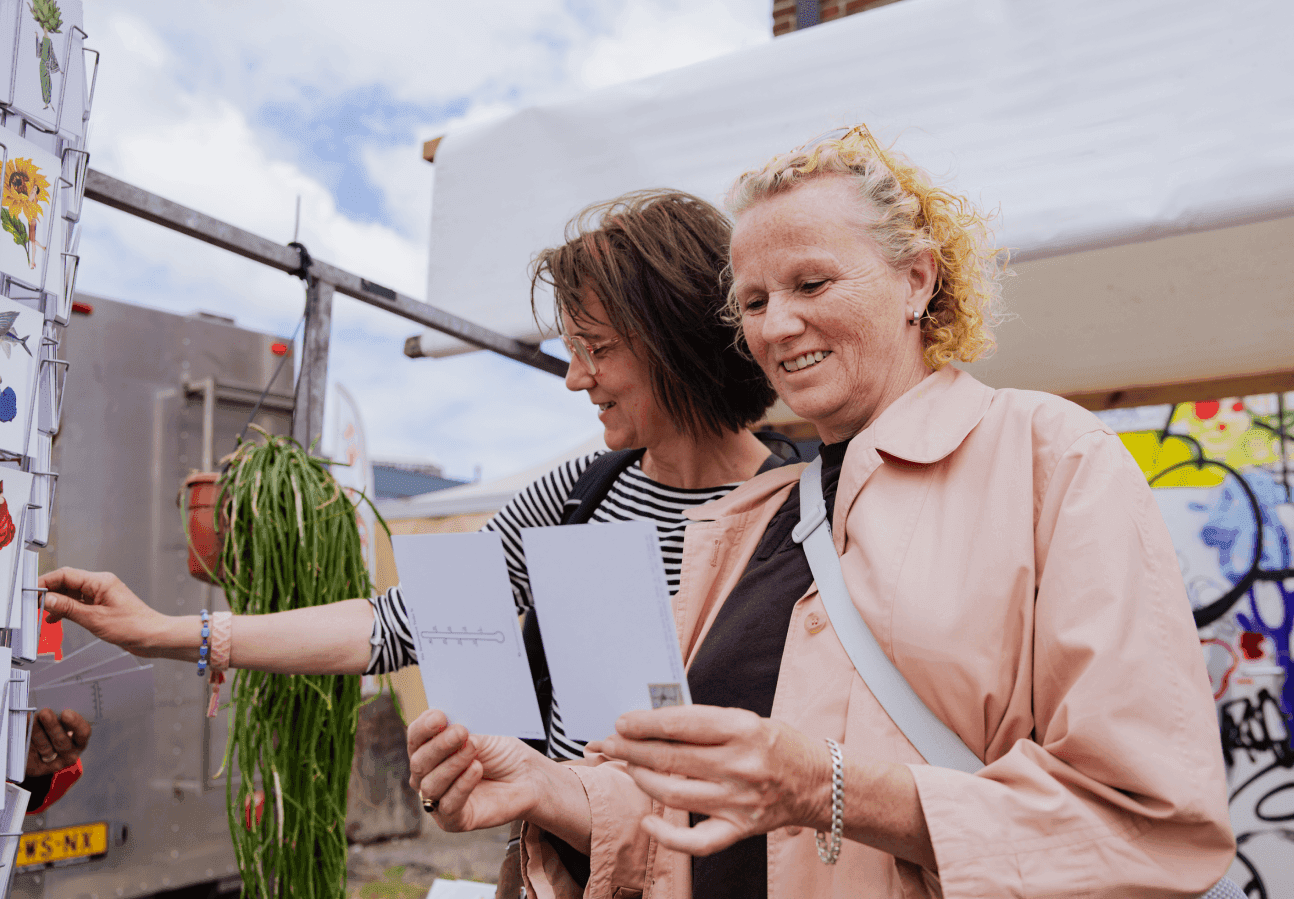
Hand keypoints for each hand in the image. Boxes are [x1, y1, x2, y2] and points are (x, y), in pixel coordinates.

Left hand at [26, 709, 90, 778]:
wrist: (37, 752)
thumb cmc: (52, 730)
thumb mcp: (60, 723)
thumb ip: (59, 716)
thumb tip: (50, 707)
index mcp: (80, 742)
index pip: (83, 733)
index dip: (76, 723)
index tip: (66, 713)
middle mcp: (69, 754)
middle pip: (62, 741)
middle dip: (53, 726)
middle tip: (45, 712)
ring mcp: (53, 763)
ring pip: (45, 748)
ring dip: (37, 732)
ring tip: (31, 718)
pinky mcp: (37, 769)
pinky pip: (31, 755)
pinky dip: (27, 741)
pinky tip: (24, 731)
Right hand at [40, 568, 167, 656]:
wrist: (152, 636)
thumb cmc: (133, 626)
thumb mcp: (94, 619)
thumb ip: (68, 608)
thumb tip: (48, 599)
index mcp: (101, 581)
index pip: (66, 575)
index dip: (46, 581)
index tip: (32, 591)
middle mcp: (101, 585)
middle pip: (67, 583)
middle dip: (49, 592)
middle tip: (34, 604)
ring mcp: (102, 595)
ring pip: (72, 594)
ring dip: (57, 603)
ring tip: (42, 613)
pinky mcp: (102, 606)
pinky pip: (79, 603)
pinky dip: (66, 610)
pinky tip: (56, 619)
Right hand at [407, 710, 544, 833]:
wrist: (526, 777)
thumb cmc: (501, 753)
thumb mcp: (482, 734)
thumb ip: (463, 730)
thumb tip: (449, 724)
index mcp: (429, 750)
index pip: (415, 738)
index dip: (423, 728)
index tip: (439, 717)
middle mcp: (426, 776)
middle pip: (419, 762)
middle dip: (440, 745)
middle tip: (461, 731)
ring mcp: (437, 799)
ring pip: (431, 784)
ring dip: (453, 764)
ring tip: (474, 748)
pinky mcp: (452, 821)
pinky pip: (448, 805)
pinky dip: (462, 785)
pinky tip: (476, 769)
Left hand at [599, 705, 830, 856]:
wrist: (818, 781)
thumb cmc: (776, 744)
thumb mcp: (745, 720)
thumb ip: (704, 724)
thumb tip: (651, 725)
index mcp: (743, 730)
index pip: (682, 725)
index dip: (646, 724)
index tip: (622, 722)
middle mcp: (740, 765)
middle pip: (671, 759)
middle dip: (632, 750)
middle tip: (608, 743)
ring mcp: (739, 801)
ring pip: (674, 795)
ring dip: (641, 780)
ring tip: (626, 768)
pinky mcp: (740, 828)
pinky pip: (697, 842)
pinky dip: (667, 835)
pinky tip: (648, 822)